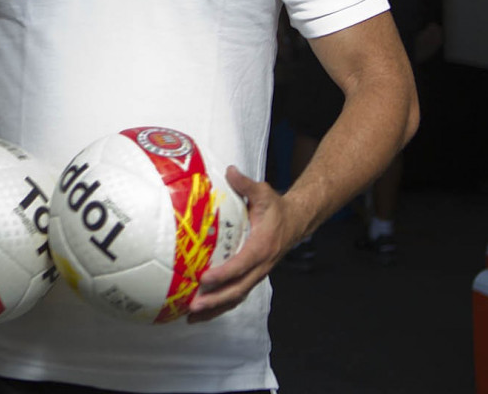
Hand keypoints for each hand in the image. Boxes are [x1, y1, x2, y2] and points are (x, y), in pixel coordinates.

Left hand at [188, 166, 300, 322]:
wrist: (296, 222)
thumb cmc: (276, 208)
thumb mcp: (264, 193)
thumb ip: (246, 184)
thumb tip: (230, 170)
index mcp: (262, 246)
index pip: (241, 264)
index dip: (224, 274)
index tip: (205, 279)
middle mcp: (260, 265)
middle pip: (238, 289)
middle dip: (216, 299)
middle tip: (193, 304)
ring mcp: (257, 274)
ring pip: (237, 296)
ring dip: (215, 308)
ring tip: (191, 316)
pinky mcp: (252, 276)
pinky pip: (236, 295)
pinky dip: (220, 306)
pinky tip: (201, 312)